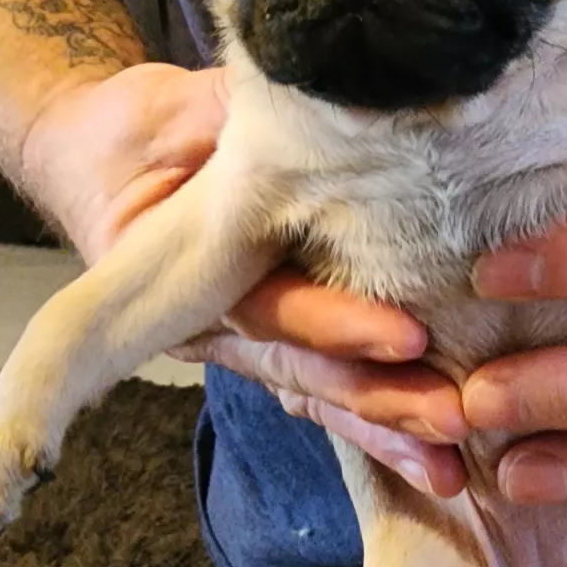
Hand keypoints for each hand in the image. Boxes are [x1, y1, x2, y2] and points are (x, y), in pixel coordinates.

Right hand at [21, 64, 466, 494]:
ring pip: (321, 393)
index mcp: (184, 277)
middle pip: (303, 369)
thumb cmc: (146, 129)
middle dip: (380, 398)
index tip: (407, 337)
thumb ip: (238, 123)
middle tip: (455, 416)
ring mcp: (250, 341)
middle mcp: (215, 324)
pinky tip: (441, 463)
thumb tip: (317, 103)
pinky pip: (332, 393)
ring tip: (458, 463)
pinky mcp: (285, 343)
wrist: (107, 157)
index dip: (334, 326)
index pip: (267, 309)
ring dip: (389, 429)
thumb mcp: (182, 114)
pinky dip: (382, 427)